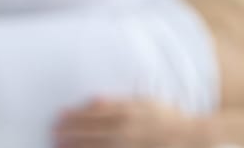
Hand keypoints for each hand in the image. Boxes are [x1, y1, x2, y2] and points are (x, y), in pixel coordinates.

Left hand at [54, 98, 209, 147]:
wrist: (191, 136)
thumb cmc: (168, 117)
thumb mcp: (145, 102)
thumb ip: (118, 102)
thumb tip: (94, 100)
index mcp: (127, 112)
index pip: (92, 114)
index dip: (73, 116)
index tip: (59, 116)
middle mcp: (124, 130)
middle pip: (88, 131)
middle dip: (68, 131)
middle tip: (53, 132)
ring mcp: (126, 146)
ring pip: (93, 146)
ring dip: (73, 145)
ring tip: (58, 144)